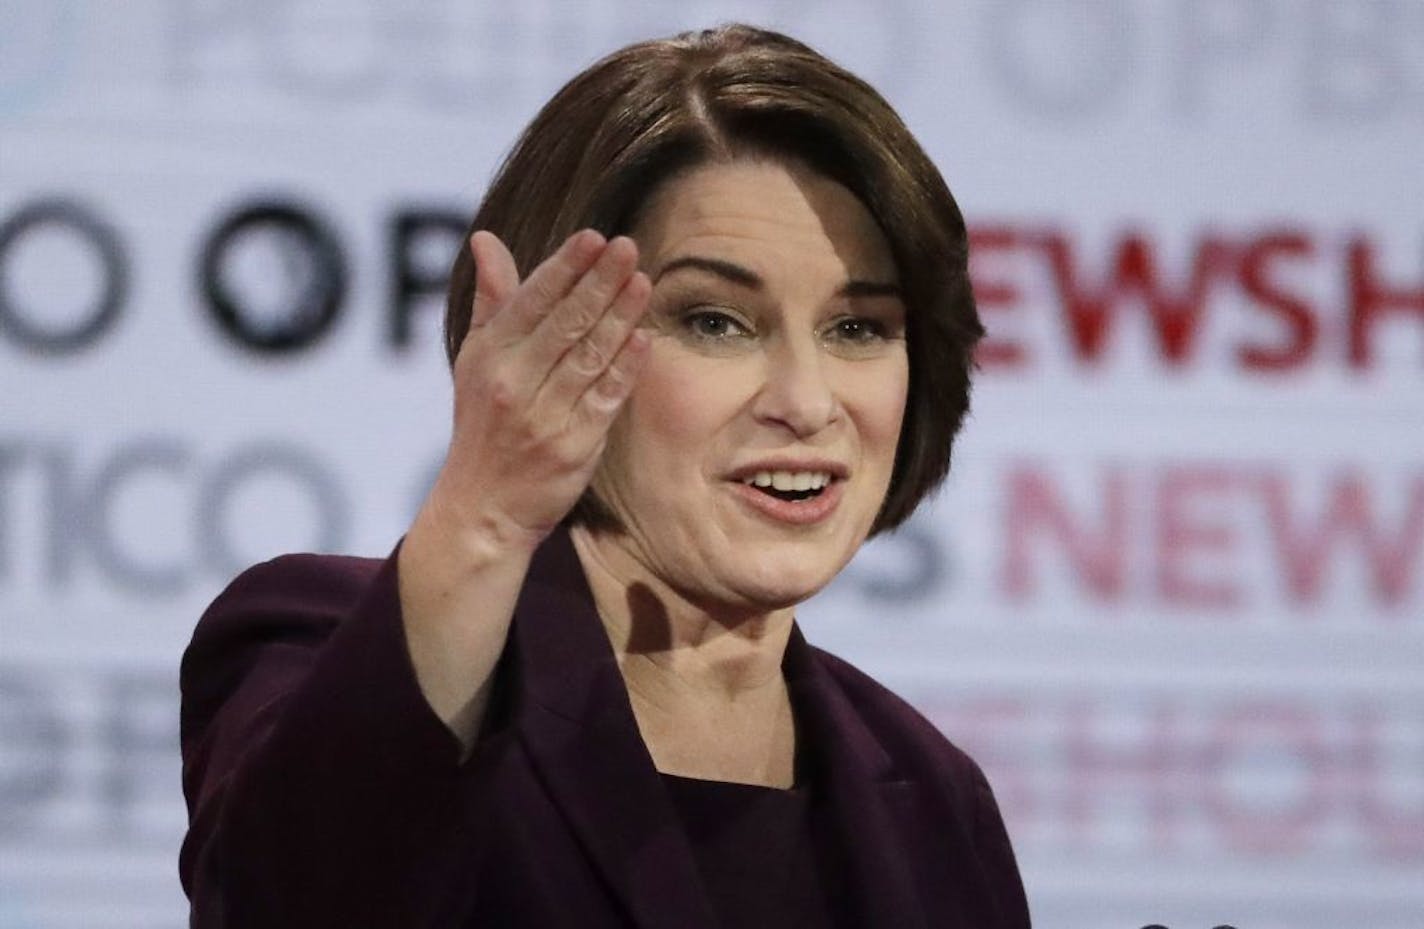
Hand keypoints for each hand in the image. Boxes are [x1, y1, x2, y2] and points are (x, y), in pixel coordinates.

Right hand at [423, 229, 650, 554]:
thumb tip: (486, 239)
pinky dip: (625, 367)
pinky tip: (645, 338)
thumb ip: (491, 300)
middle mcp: (513, 383)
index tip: (593, 238)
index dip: (564, 268)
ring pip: (589, 356)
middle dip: (599, 282)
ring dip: (619, 316)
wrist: (482, 508)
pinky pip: (605, 398)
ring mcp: (544, 416)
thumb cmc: (483, 425)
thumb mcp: (475, 360)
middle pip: (564, 323)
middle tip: (628, 247)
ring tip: (643, 281)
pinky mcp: (573, 446)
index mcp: (489, 356)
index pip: (530, 301)